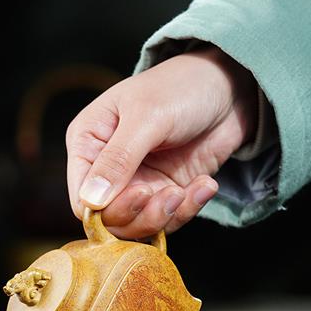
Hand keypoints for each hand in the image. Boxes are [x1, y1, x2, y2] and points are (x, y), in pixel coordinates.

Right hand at [65, 47, 258, 236]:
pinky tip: (204, 185)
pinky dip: (187, 209)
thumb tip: (90, 200)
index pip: (81, 197)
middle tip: (169, 194)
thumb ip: (118, 159)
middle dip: (139, 214)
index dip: (105, 208)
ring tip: (185, 191)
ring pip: (137, 225)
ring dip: (164, 215)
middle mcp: (107, 168)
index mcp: (88, 143)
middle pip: (108, 219)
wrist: (229, 85)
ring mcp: (137, 182)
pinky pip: (168, 219)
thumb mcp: (147, 117)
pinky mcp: (165, 191)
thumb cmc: (181, 86)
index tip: (141, 192)